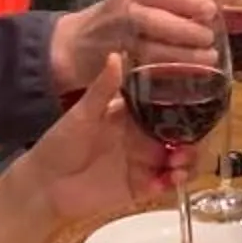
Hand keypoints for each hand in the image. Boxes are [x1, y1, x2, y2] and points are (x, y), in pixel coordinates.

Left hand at [12, 52, 176, 218]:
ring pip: (178, 161)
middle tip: (187, 145)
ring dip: (187, 162)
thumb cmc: (60, 144)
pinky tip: (168, 182)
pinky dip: (173, 184)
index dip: (183, 107)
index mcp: (131, 115)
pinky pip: (166, 185)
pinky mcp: (141, 188)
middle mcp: (142, 137)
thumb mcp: (82, 114)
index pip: (165, 107)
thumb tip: (117, 54)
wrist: (45, 185)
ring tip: (178, 165)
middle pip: (179, 135)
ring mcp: (143, 163)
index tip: (196, 106)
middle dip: (191, 139)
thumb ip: (103, 88)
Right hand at [51, 0, 218, 94]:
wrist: (79, 43)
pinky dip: (166, 75)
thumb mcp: (157, 0)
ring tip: (209, 61)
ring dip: (182, 56)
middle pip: (156, 20)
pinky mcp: (115, 64)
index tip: (211, 11)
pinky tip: (186, 78)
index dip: (188, 1)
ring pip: (151, 48)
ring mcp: (118, 38)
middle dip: (186, 31)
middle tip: (211, 41)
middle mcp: (125, 9)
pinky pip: (142, 71)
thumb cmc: (129, 17)